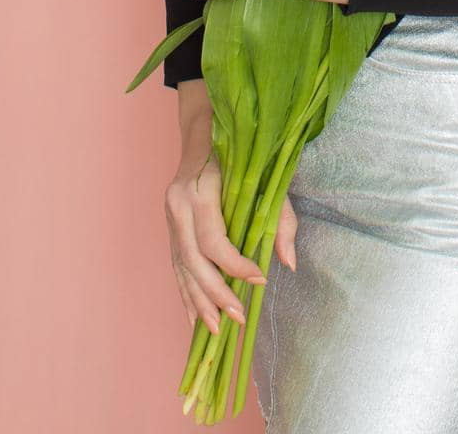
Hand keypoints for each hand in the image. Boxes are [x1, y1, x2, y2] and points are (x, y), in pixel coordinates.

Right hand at [165, 151, 299, 334]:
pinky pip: (177, 266)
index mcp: (200, 188)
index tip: (259, 279)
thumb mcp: (267, 177)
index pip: (213, 239)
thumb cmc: (242, 151)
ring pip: (182, 267)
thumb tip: (288, 263)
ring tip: (216, 331)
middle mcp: (178, 204)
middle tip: (238, 319)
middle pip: (193, 260)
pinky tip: (195, 318)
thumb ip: (280, 218)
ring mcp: (169, 217)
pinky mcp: (170, 227)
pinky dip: (186, 293)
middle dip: (216, 293)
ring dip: (199, 302)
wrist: (204, 128)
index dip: (235, 265)